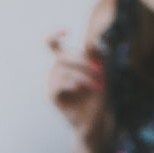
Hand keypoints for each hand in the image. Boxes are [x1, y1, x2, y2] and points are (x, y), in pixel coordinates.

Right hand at [47, 30, 108, 146]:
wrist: (97, 120)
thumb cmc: (98, 96)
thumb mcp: (102, 73)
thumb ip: (97, 57)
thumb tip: (90, 42)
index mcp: (65, 63)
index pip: (52, 44)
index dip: (54, 35)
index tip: (67, 32)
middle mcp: (55, 71)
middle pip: (62, 56)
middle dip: (82, 61)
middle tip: (99, 71)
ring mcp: (52, 83)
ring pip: (61, 70)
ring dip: (81, 75)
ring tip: (96, 85)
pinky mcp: (52, 96)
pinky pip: (57, 84)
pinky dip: (71, 83)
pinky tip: (81, 88)